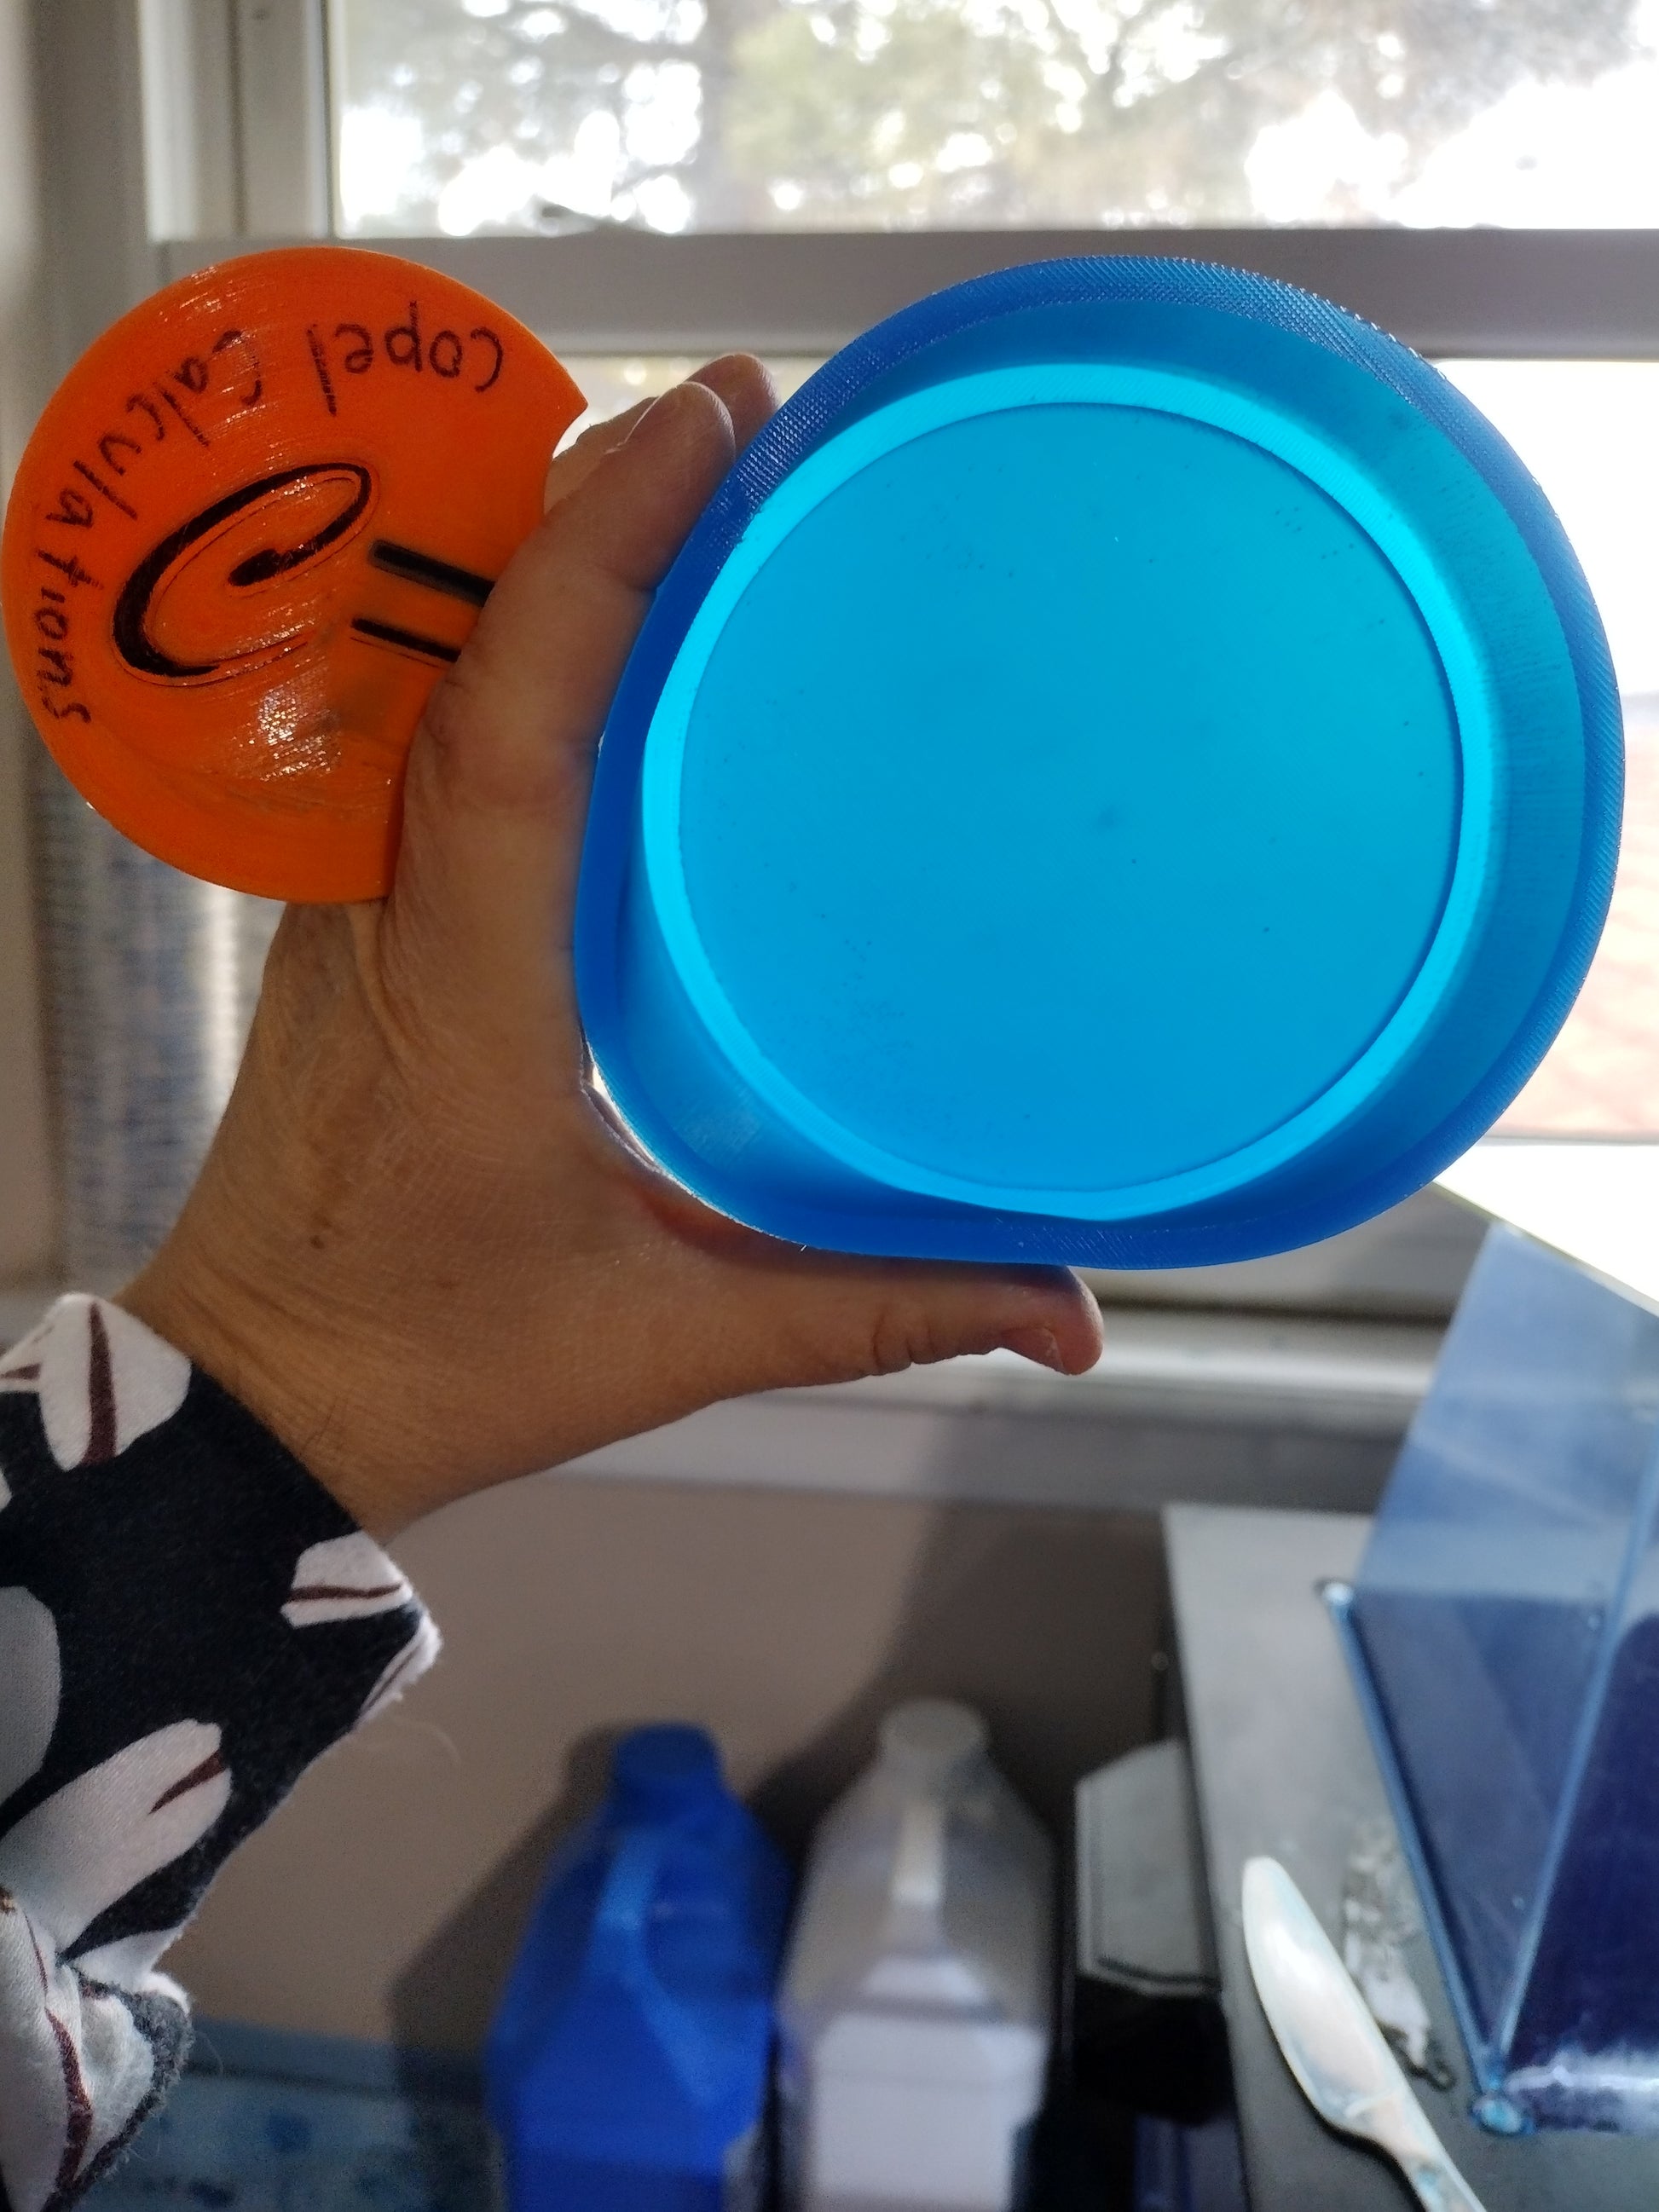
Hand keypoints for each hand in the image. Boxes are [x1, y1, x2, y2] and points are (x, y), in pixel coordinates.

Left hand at [119, 358, 1102, 1537]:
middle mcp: (390, 910)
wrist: (258, 1402)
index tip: (705, 426)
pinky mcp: (364, 921)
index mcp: (460, 982)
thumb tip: (1066, 1316)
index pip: (511, 715)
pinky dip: (517, 646)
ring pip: (438, 677)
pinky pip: (434, 740)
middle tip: (738, 418)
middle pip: (466, 648)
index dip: (599, 552)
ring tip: (688, 478)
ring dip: (548, 559)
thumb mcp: (668, 1336)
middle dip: (590, 505)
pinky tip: (604, 623)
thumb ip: (878, 1312)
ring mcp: (358, 906)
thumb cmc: (433, 1368)